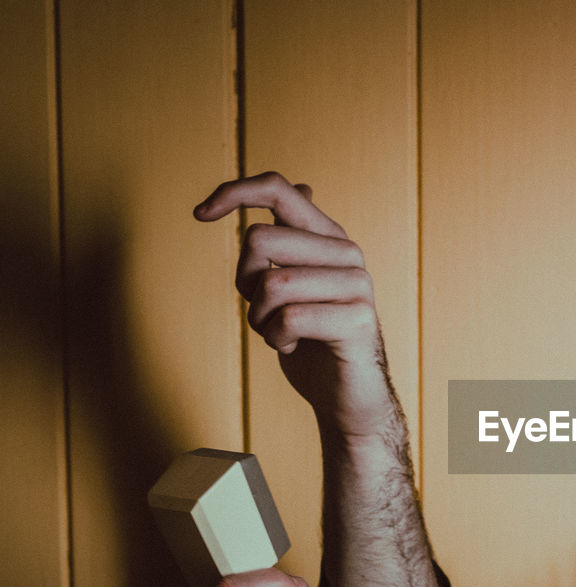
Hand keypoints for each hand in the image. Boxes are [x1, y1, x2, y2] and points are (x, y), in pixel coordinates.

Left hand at [193, 172, 399, 441]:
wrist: (348, 395)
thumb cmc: (315, 340)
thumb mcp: (293, 284)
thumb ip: (292, 240)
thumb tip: (303, 185)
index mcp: (329, 238)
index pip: (278, 189)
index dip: (233, 192)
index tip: (200, 214)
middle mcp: (348, 253)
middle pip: (259, 239)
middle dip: (245, 281)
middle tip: (265, 310)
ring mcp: (357, 285)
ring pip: (272, 282)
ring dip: (260, 318)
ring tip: (281, 332)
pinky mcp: (358, 320)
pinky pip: (288, 318)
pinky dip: (276, 339)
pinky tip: (294, 346)